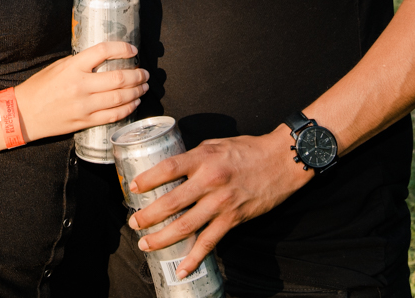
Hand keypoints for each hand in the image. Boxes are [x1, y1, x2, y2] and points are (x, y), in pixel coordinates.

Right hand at [13, 41, 146, 140]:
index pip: (103, 51)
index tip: (133, 49)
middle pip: (118, 78)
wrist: (24, 114)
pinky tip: (134, 103)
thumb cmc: (40, 87)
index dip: (122, 48)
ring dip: (137, 92)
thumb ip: (80, 62)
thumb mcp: (58, 66)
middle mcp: (80, 85)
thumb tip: (103, 59)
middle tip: (145, 73)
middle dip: (137, 75)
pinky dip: (127, 109)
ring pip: (119, 98)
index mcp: (72, 67)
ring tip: (144, 87)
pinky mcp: (85, 121)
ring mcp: (84, 105)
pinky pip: (113, 115)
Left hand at [125, 129, 311, 278]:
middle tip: (133, 223)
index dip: (147, 179)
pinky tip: (181, 268)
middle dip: (148, 216)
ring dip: (162, 238)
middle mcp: (211, 181)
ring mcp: (222, 203)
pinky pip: (210, 242)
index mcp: (204, 159)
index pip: (168, 169)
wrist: (282, 161)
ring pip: (186, 225)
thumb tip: (172, 169)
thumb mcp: (216, 145)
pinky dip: (194, 258)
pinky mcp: (234, 219)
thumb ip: (195, 157)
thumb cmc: (248, 149)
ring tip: (145, 244)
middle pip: (171, 201)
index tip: (132, 188)